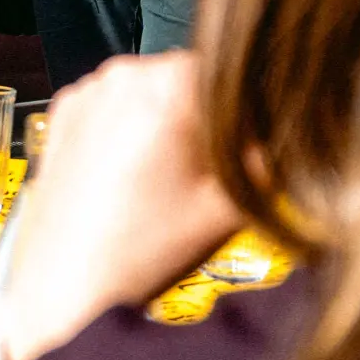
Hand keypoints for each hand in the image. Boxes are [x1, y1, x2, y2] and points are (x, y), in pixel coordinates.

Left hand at [0, 53, 240, 359]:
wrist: (62, 288)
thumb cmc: (139, 252)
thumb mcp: (226, 209)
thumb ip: (270, 161)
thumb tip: (297, 135)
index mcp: (164, 87)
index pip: (234, 71)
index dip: (253, 110)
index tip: (258, 143)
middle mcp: (121, 75)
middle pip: (192, 79)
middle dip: (211, 116)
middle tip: (213, 170)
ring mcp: (87, 92)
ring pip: (154, 91)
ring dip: (172, 121)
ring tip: (171, 180)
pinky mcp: (64, 114)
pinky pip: (117, 106)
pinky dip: (134, 129)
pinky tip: (137, 177)